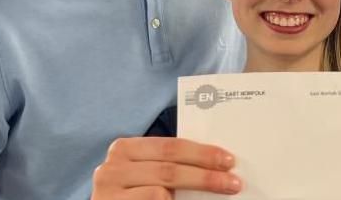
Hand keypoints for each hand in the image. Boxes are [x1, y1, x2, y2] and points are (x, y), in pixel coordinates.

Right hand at [91, 137, 241, 199]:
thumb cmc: (133, 193)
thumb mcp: (147, 173)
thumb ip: (169, 165)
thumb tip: (214, 163)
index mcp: (124, 149)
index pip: (170, 146)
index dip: (202, 153)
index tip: (228, 160)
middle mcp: (112, 167)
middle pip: (170, 168)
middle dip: (206, 175)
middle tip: (232, 182)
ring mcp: (108, 190)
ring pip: (162, 189)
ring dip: (196, 191)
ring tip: (221, 193)